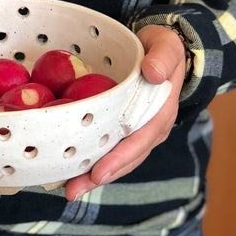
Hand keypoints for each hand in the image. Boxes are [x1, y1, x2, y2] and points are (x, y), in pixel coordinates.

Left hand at [64, 25, 186, 201]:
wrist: (160, 50)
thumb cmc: (162, 47)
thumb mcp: (167, 44)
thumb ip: (163, 56)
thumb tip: (154, 73)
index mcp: (161, 112)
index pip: (141, 140)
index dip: (120, 158)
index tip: (99, 173)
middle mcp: (151, 129)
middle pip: (126, 159)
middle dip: (100, 176)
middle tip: (72, 191)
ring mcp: (137, 132)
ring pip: (116, 160)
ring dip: (92, 176)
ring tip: (68, 190)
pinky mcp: (123, 129)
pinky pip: (109, 149)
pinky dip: (91, 161)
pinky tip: (70, 171)